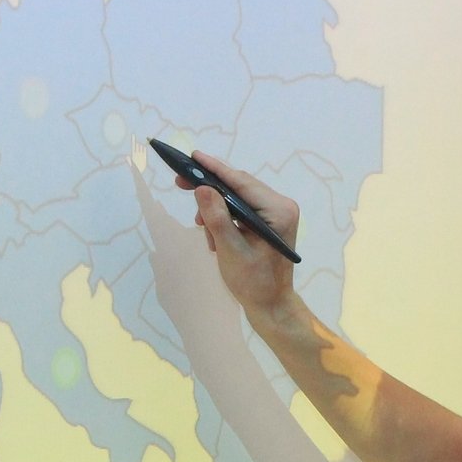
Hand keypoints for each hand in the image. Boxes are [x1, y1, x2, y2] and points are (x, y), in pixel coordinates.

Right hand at [179, 149, 300, 316]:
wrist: (270, 305)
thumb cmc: (253, 282)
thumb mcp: (230, 249)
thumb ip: (216, 217)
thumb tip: (201, 188)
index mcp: (278, 211)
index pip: (241, 182)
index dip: (215, 169)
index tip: (193, 156)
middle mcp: (281, 206)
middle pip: (239, 186)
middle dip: (210, 190)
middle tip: (180, 183)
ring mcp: (276, 214)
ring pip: (237, 198)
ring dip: (215, 210)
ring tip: (202, 227)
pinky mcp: (268, 222)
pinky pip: (241, 210)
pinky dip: (224, 219)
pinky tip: (214, 236)